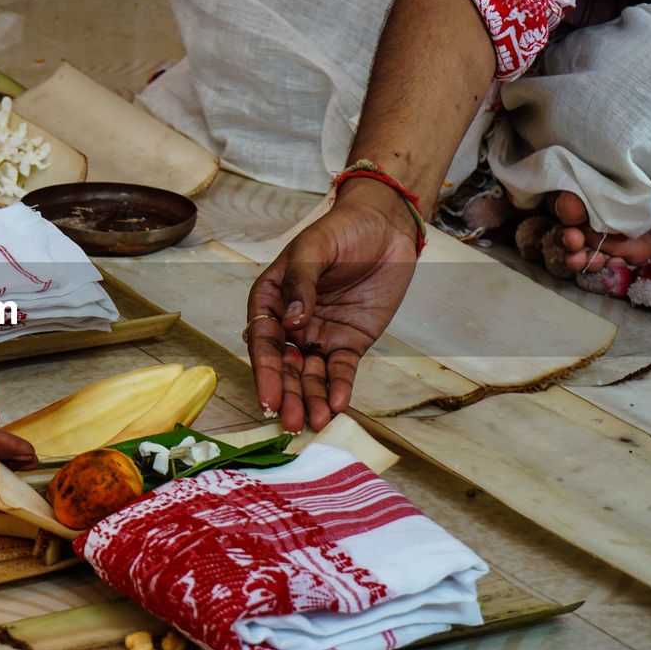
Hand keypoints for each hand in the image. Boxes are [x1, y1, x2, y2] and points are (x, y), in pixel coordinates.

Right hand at [246, 192, 418, 431]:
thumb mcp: (315, 248)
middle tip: (291, 422)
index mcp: (272, 299)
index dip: (265, 371)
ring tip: (317, 422)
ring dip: (312, 399)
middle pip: (285, 366)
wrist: (386, 227)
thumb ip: (301, 283)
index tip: (268, 398)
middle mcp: (291, 323)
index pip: (264, 341)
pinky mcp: (349, 341)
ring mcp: (320, 334)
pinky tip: (339, 404)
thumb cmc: (343, 229)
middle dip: (288, 395)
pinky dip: (339, 387)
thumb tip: (292, 321)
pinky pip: (341, 369)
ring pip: (310, 374)